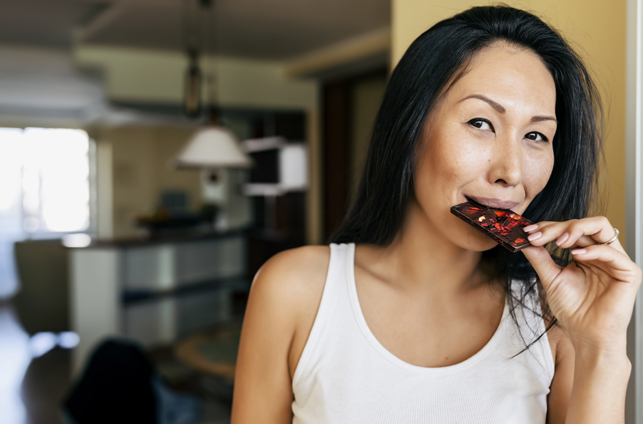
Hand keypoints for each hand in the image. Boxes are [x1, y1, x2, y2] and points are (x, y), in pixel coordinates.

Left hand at [521, 217, 640, 353]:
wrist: (586, 335)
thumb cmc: (573, 310)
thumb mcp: (551, 278)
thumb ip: (540, 258)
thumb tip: (525, 240)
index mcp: (586, 253)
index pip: (570, 229)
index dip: (549, 227)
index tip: (528, 232)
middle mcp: (602, 253)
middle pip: (585, 223)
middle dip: (559, 226)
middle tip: (539, 235)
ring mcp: (617, 261)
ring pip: (600, 227)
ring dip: (575, 230)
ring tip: (558, 242)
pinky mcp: (629, 272)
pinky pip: (612, 252)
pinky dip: (592, 250)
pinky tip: (576, 256)